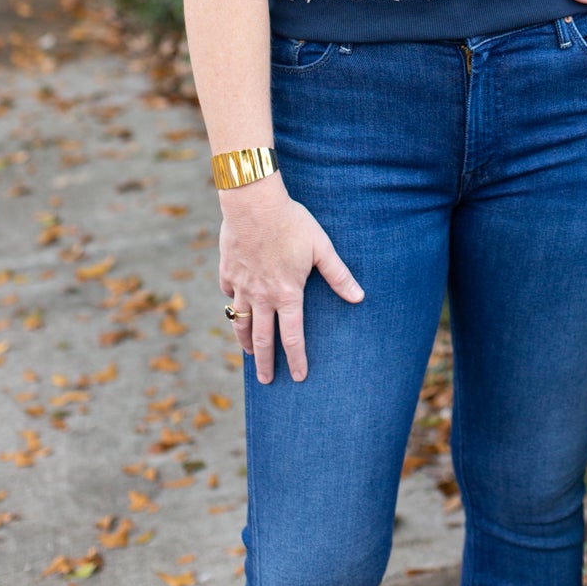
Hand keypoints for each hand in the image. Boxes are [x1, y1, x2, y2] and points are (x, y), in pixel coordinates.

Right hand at [218, 173, 362, 383]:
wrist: (253, 204)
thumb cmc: (292, 222)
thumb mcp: (322, 247)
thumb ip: (338, 275)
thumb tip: (359, 297)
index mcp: (287, 294)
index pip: (292, 336)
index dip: (297, 358)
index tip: (299, 376)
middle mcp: (261, 296)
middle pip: (262, 339)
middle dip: (265, 363)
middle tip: (266, 381)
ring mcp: (241, 286)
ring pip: (241, 322)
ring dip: (245, 340)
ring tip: (248, 354)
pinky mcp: (227, 271)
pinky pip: (228, 293)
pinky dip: (232, 303)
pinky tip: (234, 306)